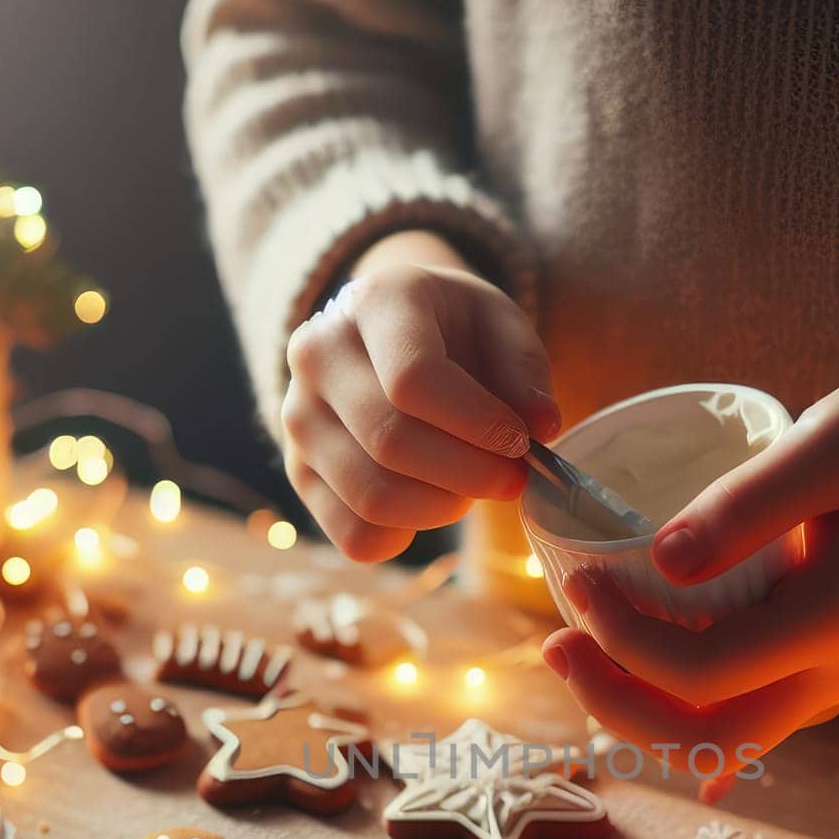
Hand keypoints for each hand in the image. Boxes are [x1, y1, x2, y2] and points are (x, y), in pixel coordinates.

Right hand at [281, 230, 559, 560]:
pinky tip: (430, 503)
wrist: (387, 334)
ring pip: (373, 497)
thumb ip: (526, 371)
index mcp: (373, 303)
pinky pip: (354, 536)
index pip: (412, 380)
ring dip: (443, 508)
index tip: (519, 442)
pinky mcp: (299, 473)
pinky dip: (406, 536)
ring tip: (472, 486)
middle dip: (470, 474)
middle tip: (511, 477)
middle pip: (391, 442)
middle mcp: (317, 356)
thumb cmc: (453, 331)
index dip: (476, 423)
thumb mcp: (499, 324)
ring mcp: (297, 418)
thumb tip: (541, 427)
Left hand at [542, 365, 838, 799]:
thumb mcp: (834, 442)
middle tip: (555, 646)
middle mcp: (835, 673)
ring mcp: (834, 678)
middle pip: (704, 739)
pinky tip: (634, 689)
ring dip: (641, 713)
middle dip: (616, 707)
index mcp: (835, 622)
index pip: (702, 674)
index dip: (624, 642)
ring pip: (720, 741)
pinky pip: (743, 716)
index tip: (577, 583)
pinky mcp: (827, 663)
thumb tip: (660, 560)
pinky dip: (680, 708)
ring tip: (578, 653)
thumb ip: (749, 504)